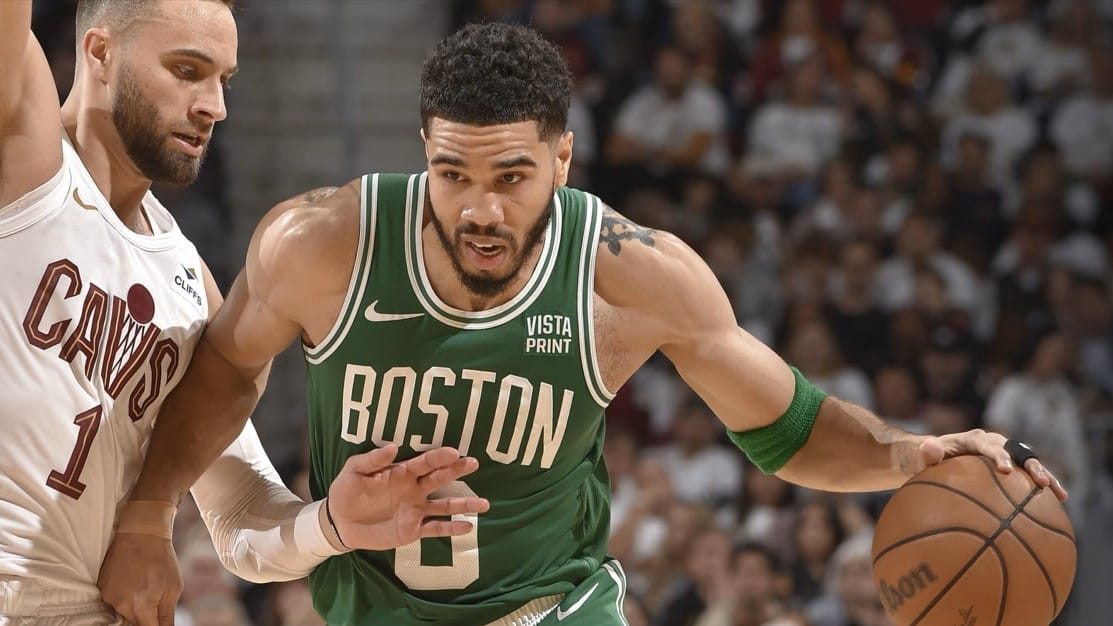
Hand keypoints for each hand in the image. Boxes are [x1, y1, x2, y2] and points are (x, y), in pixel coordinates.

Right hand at [98, 533, 180, 625]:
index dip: (154, 625)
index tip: (157, 619)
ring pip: (123, 612)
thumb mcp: (173, 588)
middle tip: (153, 594)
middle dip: (145, 616)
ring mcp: (109, 597)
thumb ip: (166, 617)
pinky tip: (133, 579)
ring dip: (134, 605)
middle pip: (133, 622)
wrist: (141, 533)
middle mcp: (120, 606)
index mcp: (141, 608)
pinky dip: (124, 595)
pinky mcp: (102, 588)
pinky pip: (115, 600)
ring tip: (144, 583)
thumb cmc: (161, 559)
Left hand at [326, 444, 489, 549]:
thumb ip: (373, 460)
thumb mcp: (354, 471)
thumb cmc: (347, 490)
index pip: (424, 463)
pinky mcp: (412, 530)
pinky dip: (451, 528)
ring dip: (464, 504)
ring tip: (484, 504)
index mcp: (402, 473)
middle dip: (457, 471)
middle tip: (473, 463)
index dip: (439, 457)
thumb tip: (394, 447)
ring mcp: (416, 510)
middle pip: (440, 479)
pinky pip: (435, 529)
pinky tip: (467, 527)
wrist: (339, 521)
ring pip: (445, 506)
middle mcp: (414, 489)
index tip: (454, 452)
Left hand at [909, 429, 1067, 501]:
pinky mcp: (1011, 468)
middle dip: (1031, 466)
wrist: (934, 459)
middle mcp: (994, 443)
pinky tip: (1058, 504)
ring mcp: (1005, 455)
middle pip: (1017, 451)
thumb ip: (926, 452)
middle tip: (1042, 483)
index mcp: (974, 439)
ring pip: (1029, 463)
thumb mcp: (921, 456)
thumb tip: (928, 447)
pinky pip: (1028, 477)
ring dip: (1045, 476)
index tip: (1007, 470)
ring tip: (1060, 494)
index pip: (989, 445)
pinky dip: (1042, 489)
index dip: (999, 456)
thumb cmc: (927, 459)